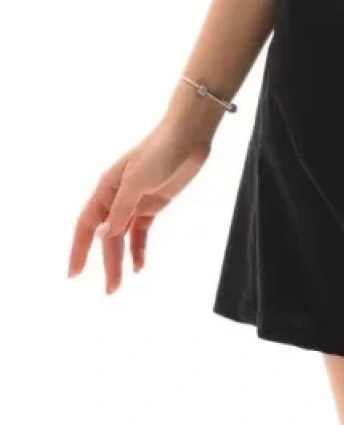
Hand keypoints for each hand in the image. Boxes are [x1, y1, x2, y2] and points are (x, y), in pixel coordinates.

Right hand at [67, 119, 212, 293]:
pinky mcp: (154, 203)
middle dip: (107, 262)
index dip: (78, 248)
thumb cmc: (160, 151)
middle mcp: (118, 197)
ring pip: (123, 236)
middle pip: (107, 235)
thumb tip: (101, 234)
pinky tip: (139, 265)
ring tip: (119, 284)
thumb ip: (121, 209)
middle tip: (111, 289)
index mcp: (107, 189)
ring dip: (121, 259)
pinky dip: (138, 248)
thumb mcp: (137, 180)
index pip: (86, 224)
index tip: (74, 273)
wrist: (189, 135)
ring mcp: (136, 201)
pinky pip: (141, 231)